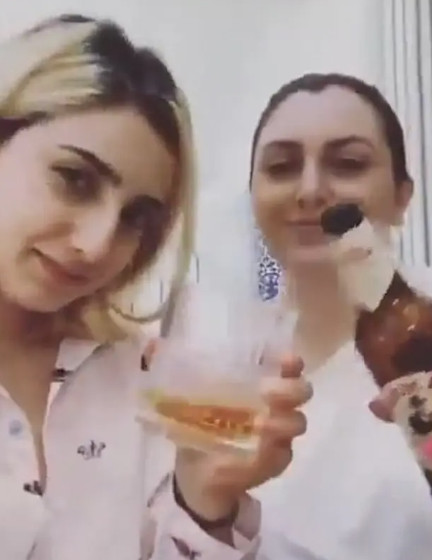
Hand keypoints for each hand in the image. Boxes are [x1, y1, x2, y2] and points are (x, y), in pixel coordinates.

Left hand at [174, 355, 311, 520]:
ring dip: (280, 422)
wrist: (197, 470)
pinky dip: (268, 453)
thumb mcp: (185, 394)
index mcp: (259, 382)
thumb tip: (151, 344)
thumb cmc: (199, 423)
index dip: (290, 360)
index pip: (286, 365)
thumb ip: (170, 367)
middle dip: (289, 389)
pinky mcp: (275, 461)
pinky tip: (251, 453)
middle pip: (301, 391)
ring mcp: (279, 434)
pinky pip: (281, 456)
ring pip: (296, 423)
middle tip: (267, 392)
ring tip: (257, 425)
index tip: (285, 359)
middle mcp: (276, 405)